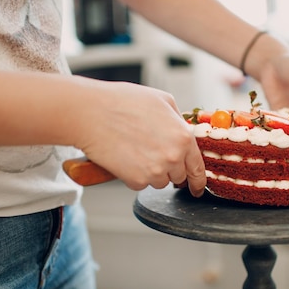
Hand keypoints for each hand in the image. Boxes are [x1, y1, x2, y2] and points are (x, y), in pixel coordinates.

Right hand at [69, 78, 205, 196]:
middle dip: (168, 168)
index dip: (198, 181)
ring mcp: (155, 171)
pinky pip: (140, 184)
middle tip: (150, 153)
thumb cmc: (122, 102)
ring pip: (159, 182)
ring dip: (151, 172)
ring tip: (134, 150)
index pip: (198, 168)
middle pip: (178, 176)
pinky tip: (124, 157)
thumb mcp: (162, 100)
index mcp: (183, 137)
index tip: (197, 188)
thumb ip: (178, 120)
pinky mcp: (136, 180)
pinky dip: (133, 175)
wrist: (91, 113)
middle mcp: (173, 157)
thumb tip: (184, 132)